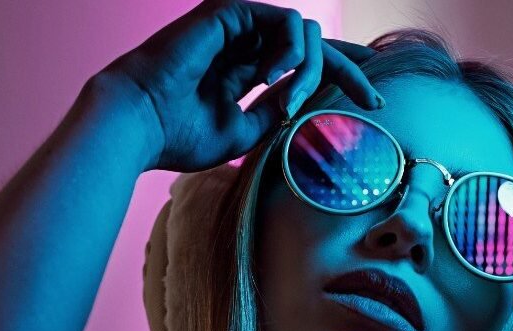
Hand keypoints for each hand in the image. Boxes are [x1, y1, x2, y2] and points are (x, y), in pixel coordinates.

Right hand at [96, 0, 382, 171]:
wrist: (139, 125)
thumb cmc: (179, 136)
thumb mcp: (243, 131)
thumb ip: (276, 111)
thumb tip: (307, 102)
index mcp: (244, 69)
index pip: (303, 64)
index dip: (341, 75)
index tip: (372, 100)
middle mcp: (243, 43)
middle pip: (313, 45)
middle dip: (349, 68)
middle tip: (373, 99)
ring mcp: (237, 26)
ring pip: (304, 35)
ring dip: (310, 70)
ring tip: (292, 99)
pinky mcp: (230, 11)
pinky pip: (286, 23)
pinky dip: (291, 51)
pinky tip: (275, 76)